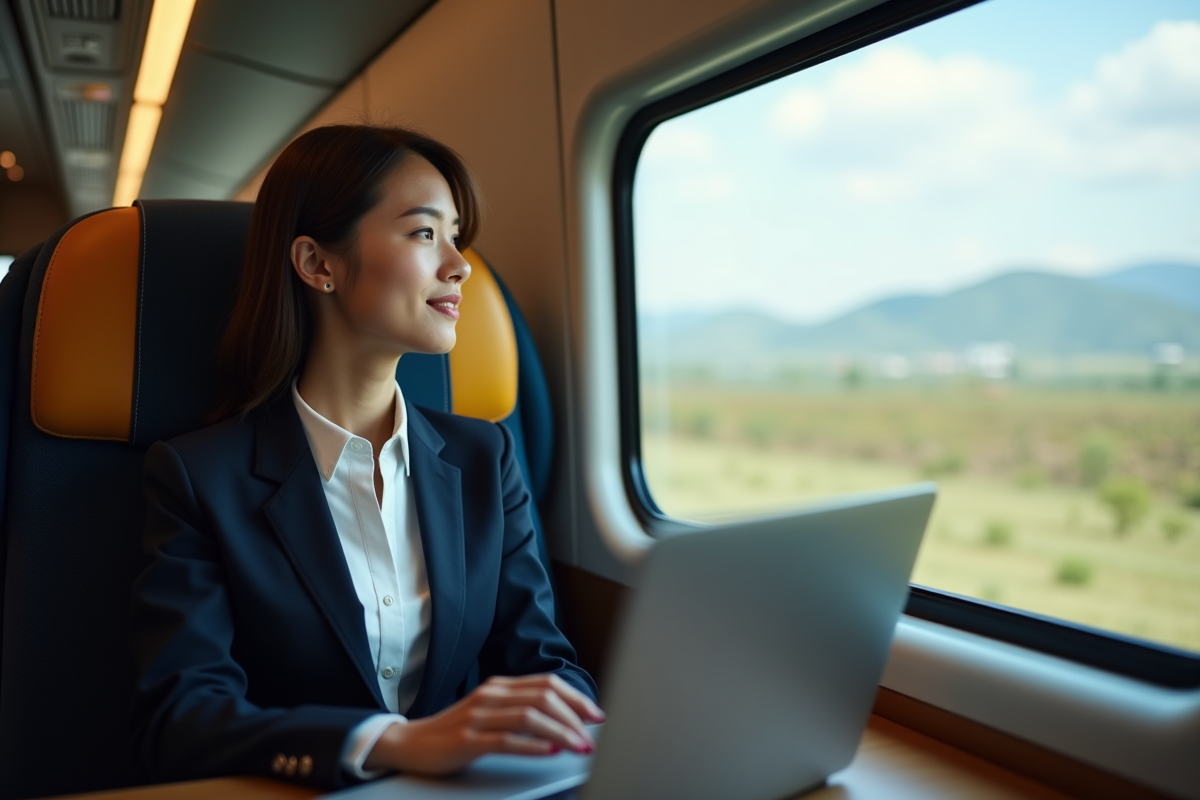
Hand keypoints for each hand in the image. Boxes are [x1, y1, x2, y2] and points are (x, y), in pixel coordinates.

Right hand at [363, 674, 605, 775]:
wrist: (411, 744)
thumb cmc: (456, 731)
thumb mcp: (491, 714)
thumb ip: (521, 711)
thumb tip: (564, 721)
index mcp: (500, 687)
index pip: (547, 684)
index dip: (576, 698)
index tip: (597, 715)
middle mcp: (491, 696)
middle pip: (543, 697)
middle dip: (574, 716)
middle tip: (593, 735)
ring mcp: (478, 716)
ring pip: (529, 717)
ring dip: (560, 731)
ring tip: (578, 745)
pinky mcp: (467, 739)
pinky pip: (505, 740)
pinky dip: (532, 745)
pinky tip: (549, 750)